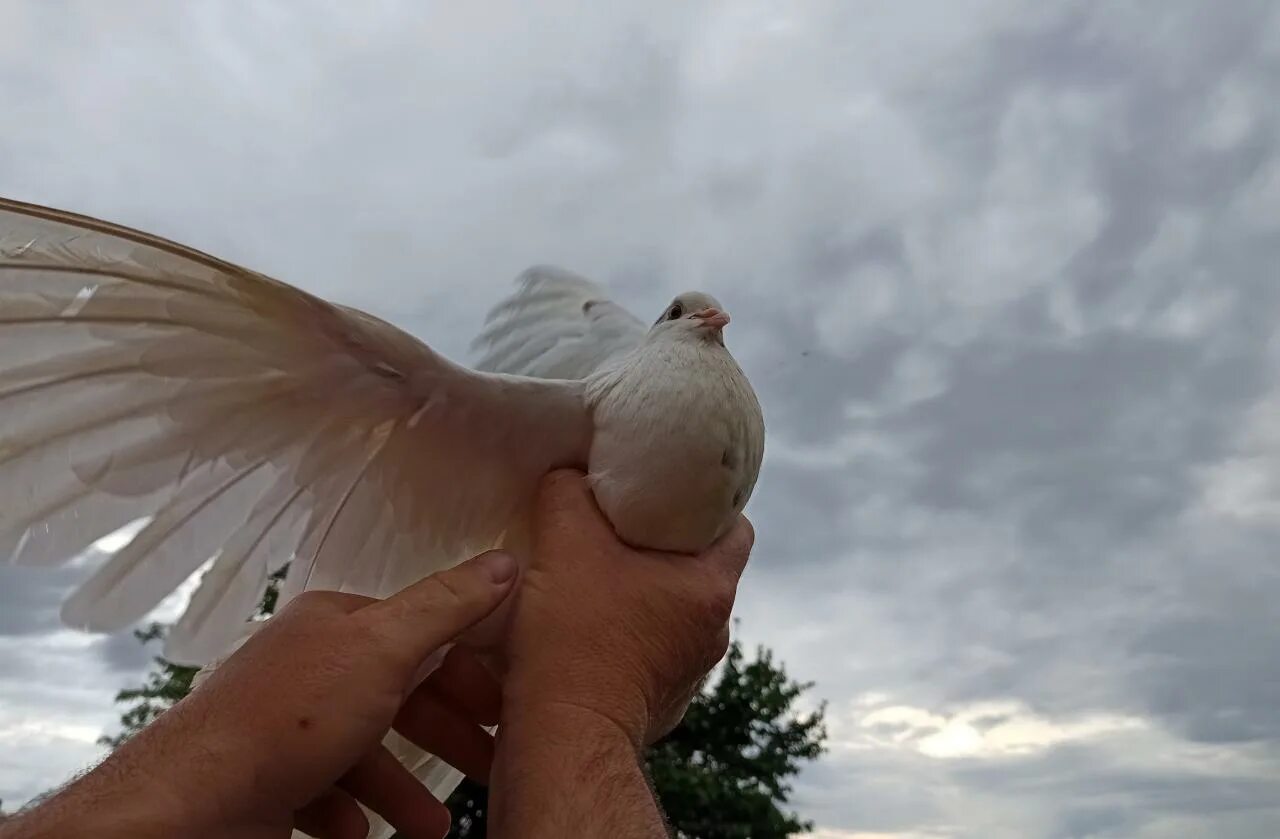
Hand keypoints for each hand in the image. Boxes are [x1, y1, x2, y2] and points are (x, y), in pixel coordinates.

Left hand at [7, 550, 517, 838]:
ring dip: (404, 788)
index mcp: (335, 624)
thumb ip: (445, 607)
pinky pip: (323, 794)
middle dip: (444, 733)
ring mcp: (285, 725)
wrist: (195, 804)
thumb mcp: (383, 649)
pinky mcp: (266, 777)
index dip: (465, 670)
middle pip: (396, 694)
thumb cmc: (282, 722)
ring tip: (432, 824)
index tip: (497, 707)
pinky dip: (354, 813)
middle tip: (484, 765)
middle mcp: (307, 667)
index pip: (419, 634)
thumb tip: (500, 563)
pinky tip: (365, 831)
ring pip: (362, 751)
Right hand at [503, 469, 753, 748]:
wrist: (562, 736)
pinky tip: (584, 627)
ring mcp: (688, 674)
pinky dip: (624, 635)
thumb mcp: (563, 539)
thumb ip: (567, 492)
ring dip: (639, 593)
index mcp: (713, 589)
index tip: (663, 493)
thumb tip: (569, 476)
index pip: (736, 527)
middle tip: (617, 526)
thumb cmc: (574, 635)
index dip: (703, 503)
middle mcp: (713, 633)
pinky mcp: (658, 703)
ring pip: (671, 612)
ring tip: (593, 576)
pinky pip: (648, 652)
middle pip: (699, 569)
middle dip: (660, 547)